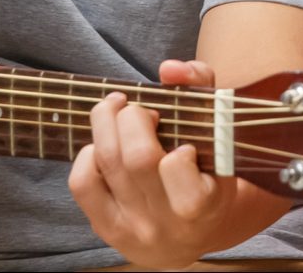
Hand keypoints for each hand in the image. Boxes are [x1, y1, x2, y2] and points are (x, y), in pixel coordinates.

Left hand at [69, 59, 242, 267]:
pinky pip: (83, 183)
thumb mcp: (219, 133)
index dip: (176, 149)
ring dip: (107, 122)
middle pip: (136, 158)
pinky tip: (104, 146)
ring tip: (118, 111)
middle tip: (142, 111)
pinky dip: (89, 153)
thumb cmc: (207, 171)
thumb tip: (169, 68)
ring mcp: (135, 228)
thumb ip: (201, 87)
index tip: (183, 144)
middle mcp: (169, 222)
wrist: (194, 234)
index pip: (178, 168)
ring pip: (107, 163)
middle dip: (133, 117)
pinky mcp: (108, 229)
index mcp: (207, 203)